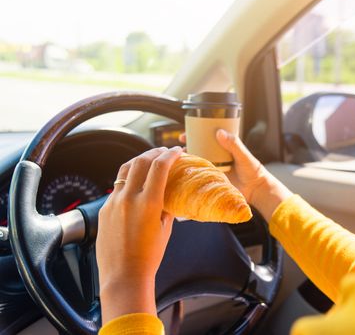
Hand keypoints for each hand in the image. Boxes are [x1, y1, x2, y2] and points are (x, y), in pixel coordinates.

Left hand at [97, 146, 182, 322]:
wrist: (124, 276)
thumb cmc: (149, 256)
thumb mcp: (165, 228)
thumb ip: (166, 207)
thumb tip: (169, 194)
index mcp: (148, 202)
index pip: (159, 166)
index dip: (170, 154)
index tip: (178, 151)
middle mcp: (128, 198)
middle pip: (141, 161)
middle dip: (155, 152)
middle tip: (164, 152)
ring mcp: (113, 202)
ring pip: (125, 170)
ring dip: (139, 161)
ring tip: (149, 160)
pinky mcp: (104, 209)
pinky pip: (116, 187)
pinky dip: (129, 179)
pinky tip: (135, 184)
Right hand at [180, 130, 291, 220]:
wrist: (256, 190)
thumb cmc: (253, 171)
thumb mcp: (243, 155)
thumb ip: (233, 144)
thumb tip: (219, 132)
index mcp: (225, 148)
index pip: (208, 137)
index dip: (197, 134)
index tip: (187, 132)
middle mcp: (217, 157)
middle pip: (200, 148)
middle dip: (188, 145)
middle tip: (180, 143)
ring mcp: (214, 168)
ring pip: (198, 160)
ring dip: (188, 158)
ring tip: (179, 157)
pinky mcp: (213, 179)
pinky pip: (200, 174)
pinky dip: (192, 172)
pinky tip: (183, 171)